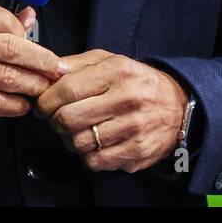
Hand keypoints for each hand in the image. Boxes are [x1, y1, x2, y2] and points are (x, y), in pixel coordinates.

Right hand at [0, 4, 69, 125]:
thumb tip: (29, 16)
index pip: (2, 19)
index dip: (27, 34)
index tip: (40, 46)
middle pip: (11, 49)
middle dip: (42, 61)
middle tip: (58, 69)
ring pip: (7, 78)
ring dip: (32, 85)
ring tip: (43, 88)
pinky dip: (14, 106)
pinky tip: (21, 105)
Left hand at [34, 49, 187, 172]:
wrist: (179, 105)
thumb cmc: (136, 81)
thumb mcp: (110, 61)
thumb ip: (77, 64)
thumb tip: (49, 71)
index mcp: (117, 72)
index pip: (67, 89)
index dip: (46, 100)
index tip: (42, 105)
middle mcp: (127, 99)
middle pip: (68, 119)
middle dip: (54, 121)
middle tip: (56, 119)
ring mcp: (133, 128)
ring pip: (78, 143)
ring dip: (69, 139)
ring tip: (76, 131)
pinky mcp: (137, 152)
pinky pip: (95, 161)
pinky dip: (87, 155)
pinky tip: (94, 143)